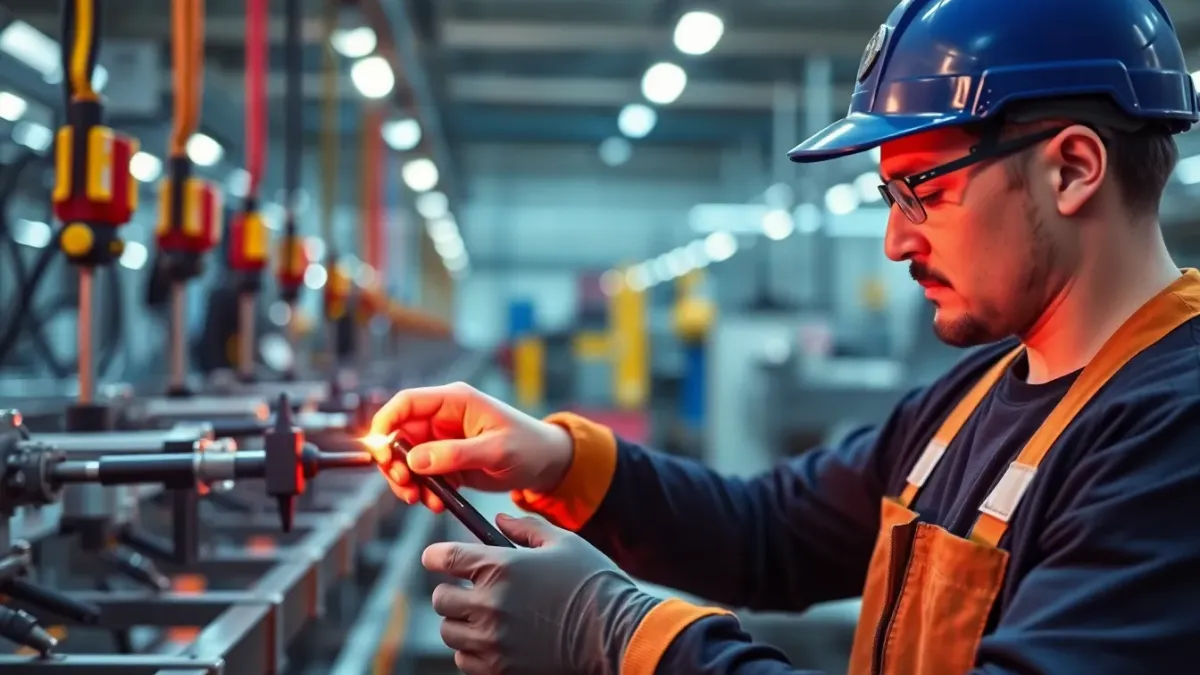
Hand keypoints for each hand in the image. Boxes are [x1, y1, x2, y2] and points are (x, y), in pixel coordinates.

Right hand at [367, 381, 573, 511]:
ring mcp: (443, 441)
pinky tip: (437, 503)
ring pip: (405, 459)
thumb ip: (455, 454)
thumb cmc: (529, 447)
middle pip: (398, 434)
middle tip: (404, 485)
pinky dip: (423, 491)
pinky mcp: (446, 461)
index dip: (385, 423)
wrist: (547, 465)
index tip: (377, 451)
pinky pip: (421, 475)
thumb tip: (414, 460)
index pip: (406, 402)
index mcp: (455, 401)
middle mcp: (444, 418)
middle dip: (394, 462)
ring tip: (421, 499)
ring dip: (406, 481)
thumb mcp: (496, 451)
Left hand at [423, 513, 660, 674]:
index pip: (445, 558)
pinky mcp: (500, 669)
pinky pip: (464, 660)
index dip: (435, 557)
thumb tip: (500, 519)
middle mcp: (490, 605)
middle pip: (441, 599)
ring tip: (482, 617)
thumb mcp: (563, 542)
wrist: (616, 633)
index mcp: (501, 567)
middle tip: (468, 591)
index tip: (436, 559)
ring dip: (460, 623)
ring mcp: (494, 641)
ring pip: (449, 632)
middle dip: (451, 592)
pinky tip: (492, 640)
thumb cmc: (592, 582)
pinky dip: (471, 650)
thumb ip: (526, 527)